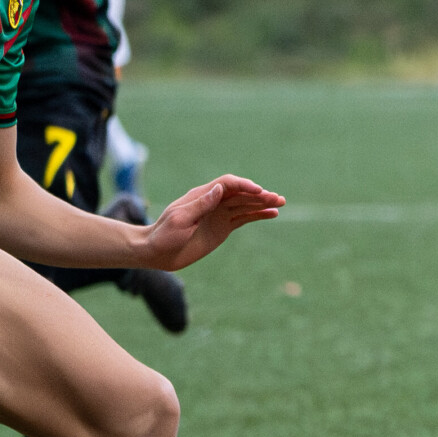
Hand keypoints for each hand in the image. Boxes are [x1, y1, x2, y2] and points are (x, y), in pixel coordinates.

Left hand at [139, 176, 284, 269]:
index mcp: (202, 195)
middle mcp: (213, 202)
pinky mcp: (223, 228)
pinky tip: (272, 214)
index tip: (258, 191)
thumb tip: (218, 189)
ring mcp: (219, 214)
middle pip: (240, 193)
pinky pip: (244, 218)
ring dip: (262, 203)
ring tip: (280, 203)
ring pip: (245, 205)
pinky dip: (258, 215)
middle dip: (259, 194)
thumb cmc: (164, 235)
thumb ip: (200, 205)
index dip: (244, 185)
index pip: (227, 184)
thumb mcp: (180, 219)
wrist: (157, 252)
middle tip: (277, 198)